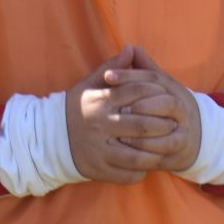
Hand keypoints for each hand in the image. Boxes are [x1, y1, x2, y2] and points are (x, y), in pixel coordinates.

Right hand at [67, 48, 179, 184]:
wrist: (49, 136)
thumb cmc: (78, 107)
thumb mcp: (91, 84)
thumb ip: (113, 67)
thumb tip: (132, 48)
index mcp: (101, 101)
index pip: (136, 93)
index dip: (156, 95)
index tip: (169, 99)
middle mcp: (100, 125)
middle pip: (141, 126)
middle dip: (162, 126)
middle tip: (174, 124)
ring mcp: (99, 149)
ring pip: (137, 155)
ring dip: (156, 153)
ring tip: (166, 147)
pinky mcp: (98, 169)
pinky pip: (126, 174)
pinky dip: (140, 171)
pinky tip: (148, 165)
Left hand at [105, 47, 202, 173]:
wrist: (192, 136)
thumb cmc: (166, 107)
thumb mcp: (157, 87)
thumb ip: (143, 69)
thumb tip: (130, 47)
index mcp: (173, 88)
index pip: (153, 78)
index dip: (129, 75)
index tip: (107, 76)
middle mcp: (182, 106)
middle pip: (165, 102)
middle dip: (141, 103)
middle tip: (118, 106)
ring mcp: (183, 128)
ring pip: (165, 126)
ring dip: (142, 127)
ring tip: (119, 128)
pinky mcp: (181, 148)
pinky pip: (165, 147)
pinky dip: (147, 147)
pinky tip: (128, 145)